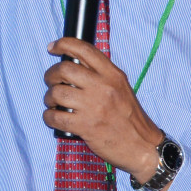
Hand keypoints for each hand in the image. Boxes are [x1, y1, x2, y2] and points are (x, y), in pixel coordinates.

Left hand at [43, 37, 165, 187]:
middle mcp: (103, 87)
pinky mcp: (86, 126)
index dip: (63, 44)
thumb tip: (73, 62)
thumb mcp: (121, 88)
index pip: (84, 49)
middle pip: (64, 69)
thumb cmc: (129, 118)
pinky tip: (53, 117)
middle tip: (52, 82)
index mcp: (113, 74)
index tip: (52, 48)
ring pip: (56, 93)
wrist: (142, 146)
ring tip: (53, 103)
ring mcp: (94, 106)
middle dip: (51, 75)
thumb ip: (101, 74)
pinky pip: (55, 116)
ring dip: (49, 98)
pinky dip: (49, 117)